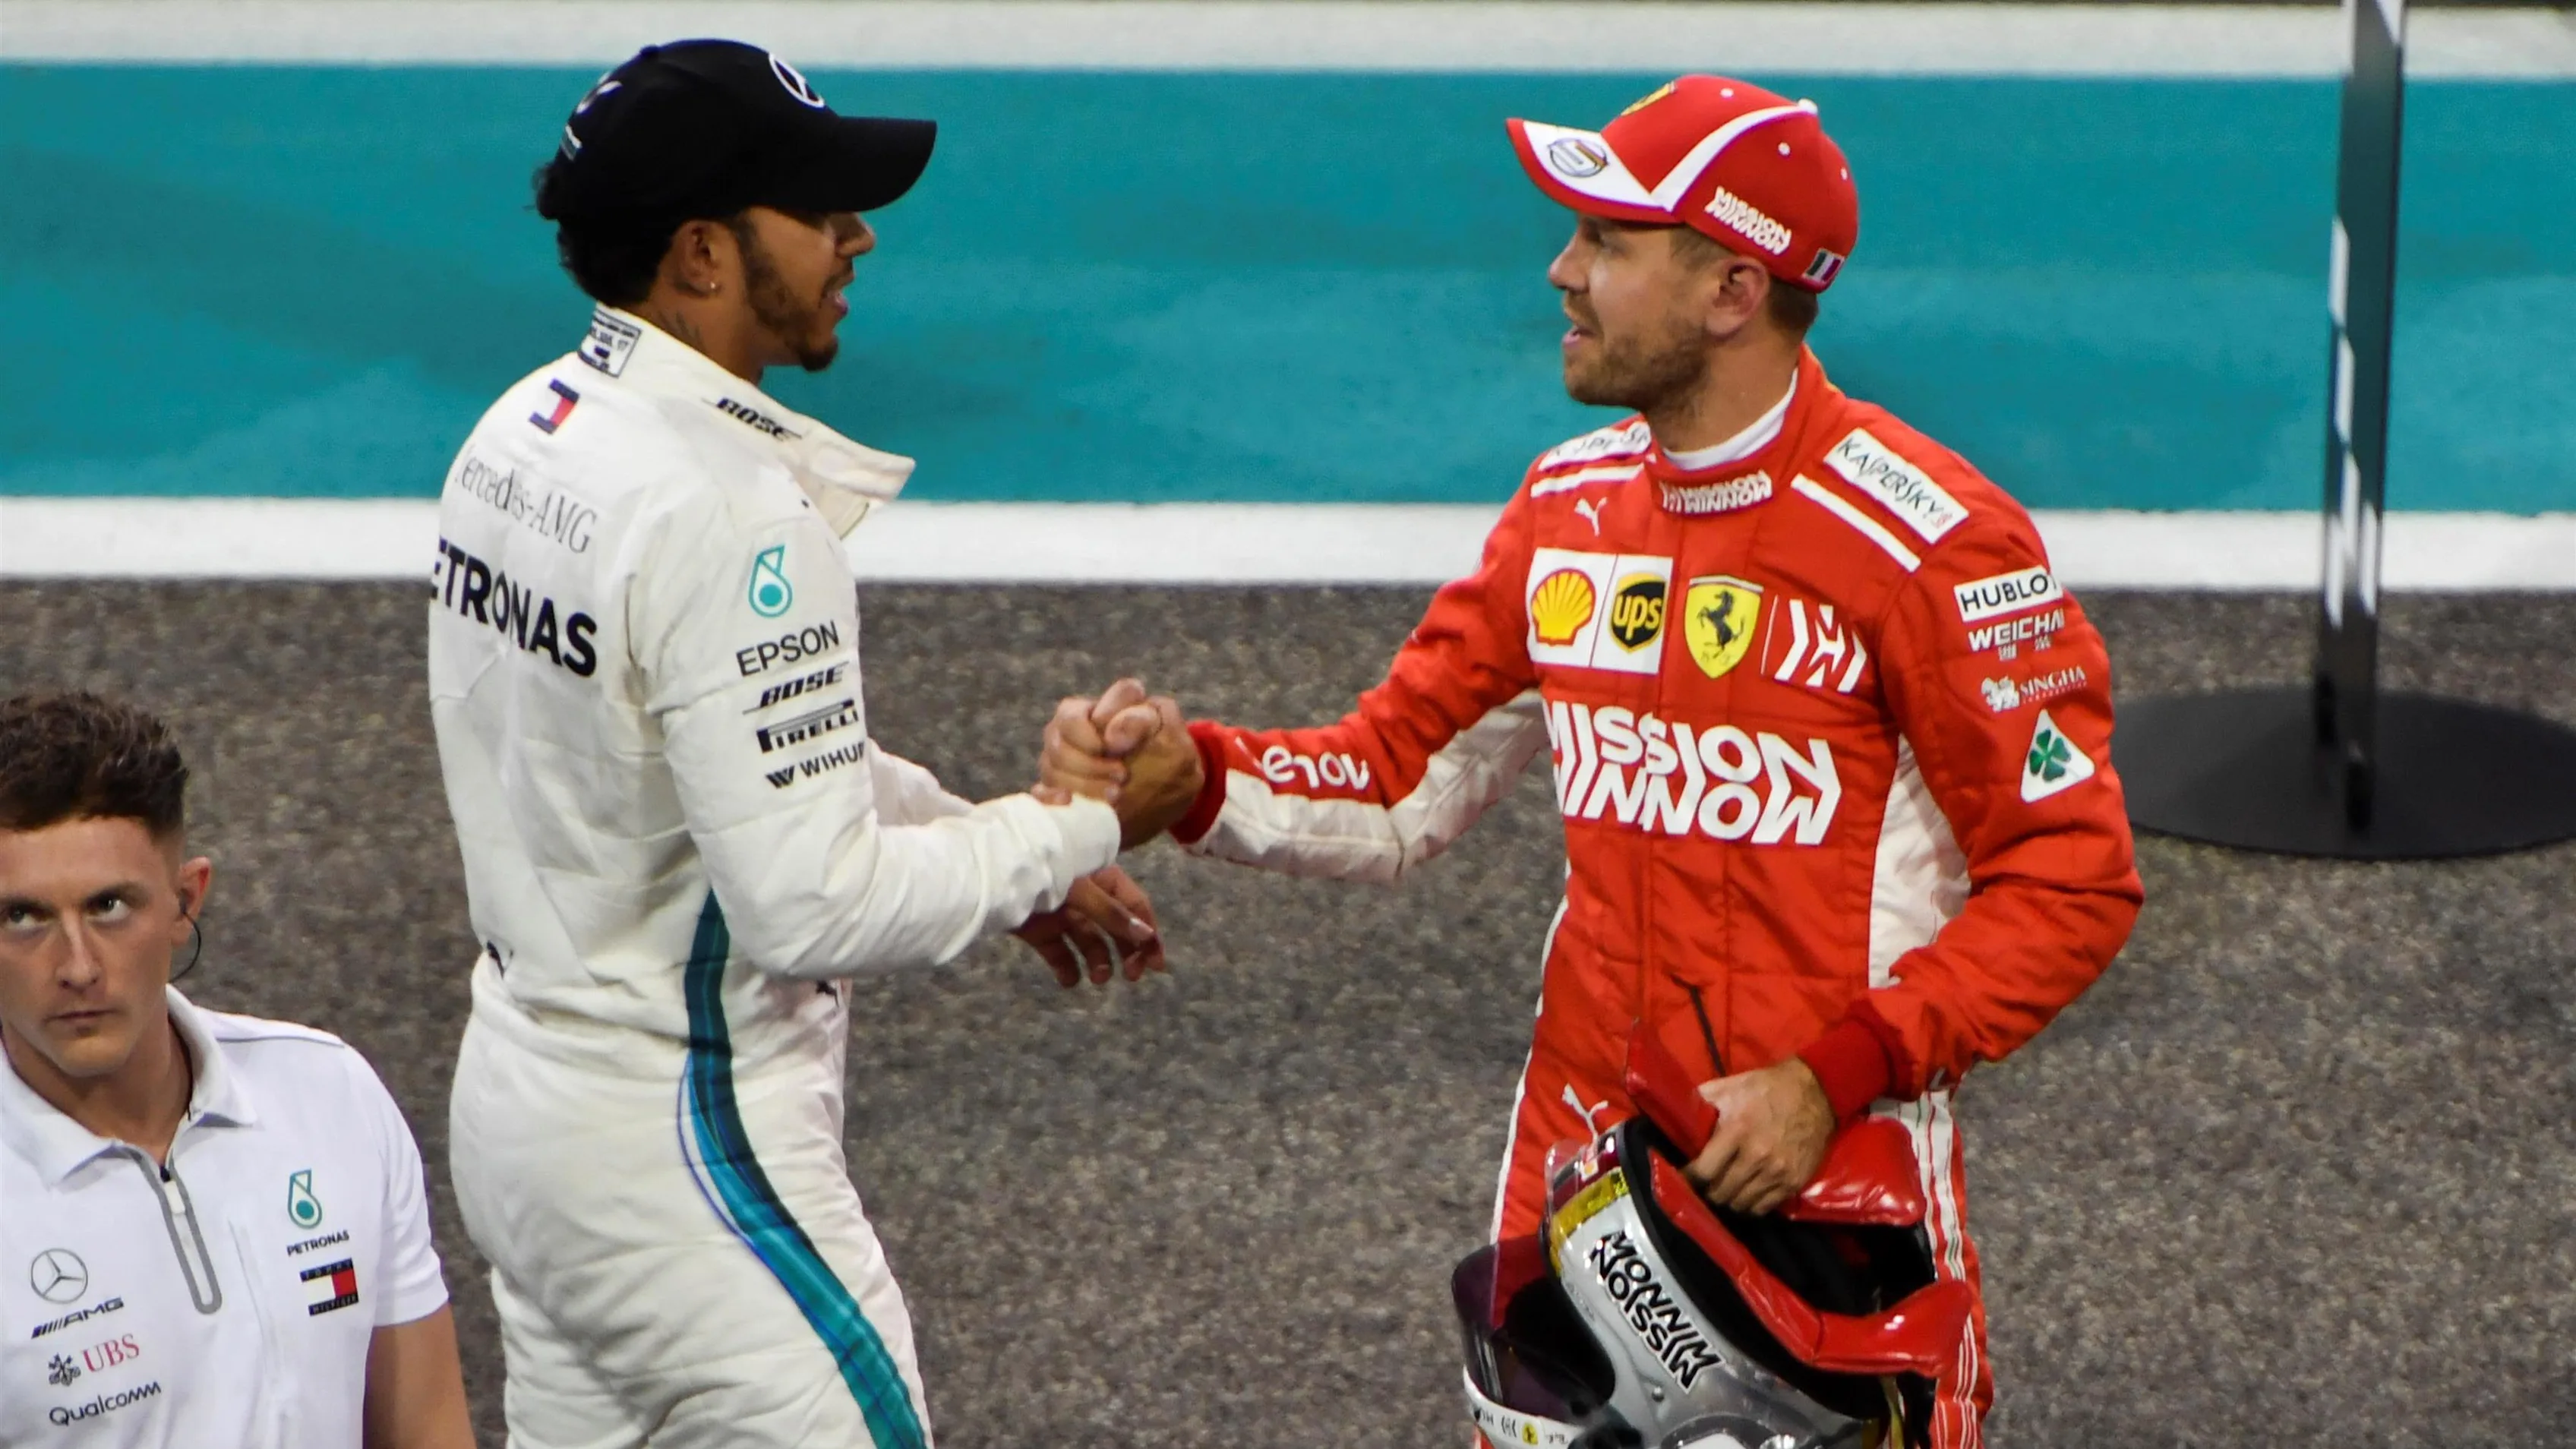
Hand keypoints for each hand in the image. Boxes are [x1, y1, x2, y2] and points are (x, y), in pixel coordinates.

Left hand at [1012, 866, 1163, 986]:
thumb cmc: (1044, 869)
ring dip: (1098, 961)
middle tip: (1131, 976)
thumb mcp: (1082, 889)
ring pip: (1088, 941)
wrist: (992, 870)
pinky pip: (1058, 951)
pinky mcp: (1039, 929)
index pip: (1134, 907)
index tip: (1155, 964)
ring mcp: (1062, 913)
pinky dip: (1065, 967)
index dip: (1148, 933)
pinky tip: (1069, 981)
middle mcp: (1085, 896)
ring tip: (1098, 979)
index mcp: (1102, 878)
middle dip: (1126, 952)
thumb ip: (1112, 914)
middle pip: (1115, 928)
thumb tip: (1146, 935)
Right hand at [1041, 678, 1160, 800]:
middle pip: (1057, 749)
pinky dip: (1051, 798)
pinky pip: (1040, 793)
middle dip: (1090, 766)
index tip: (1118, 750)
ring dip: (1084, 786)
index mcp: (1081, 710)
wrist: (1163, 777)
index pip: (1070, 719)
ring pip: (1052, 773)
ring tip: (1115, 794)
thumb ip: (1140, 718)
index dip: (1090, 738)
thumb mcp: (1160, 723)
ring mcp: (1056, 762)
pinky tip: (1070, 802)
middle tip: (1122, 775)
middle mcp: (1061, 733)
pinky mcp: (1056, 789)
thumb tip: (1111, 736)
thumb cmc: (1158, 741)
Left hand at [1684, 1057, 1835, 1214]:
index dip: (1688, 1178)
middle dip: (1707, 1190)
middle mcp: (1757, 1157)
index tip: (1683, 1178)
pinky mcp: (1794, 1182)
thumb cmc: (1768, 1088)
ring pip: (1740, 1204)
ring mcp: (1777, 1173)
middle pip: (1720, 1193)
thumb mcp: (1730, 1086)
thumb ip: (1701, 1100)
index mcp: (1737, 1131)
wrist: (1816, 1093)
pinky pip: (1764, 1207)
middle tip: (1705, 1184)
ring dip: (1728, 1199)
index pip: (1704, 1171)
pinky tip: (1747, 1193)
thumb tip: (1678, 1114)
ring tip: (1725, 1189)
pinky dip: (1751, 1204)